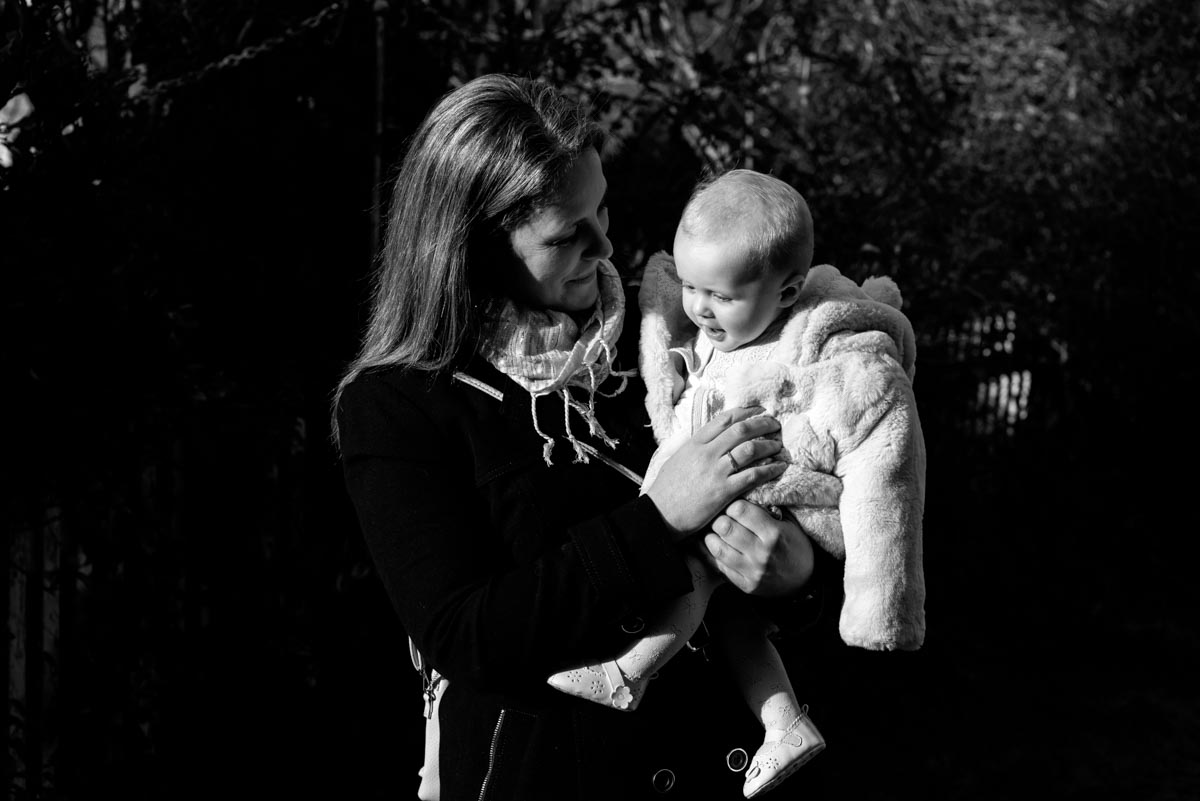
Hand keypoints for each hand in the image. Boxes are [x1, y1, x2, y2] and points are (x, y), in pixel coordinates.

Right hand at [645, 407, 786, 538]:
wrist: (659, 514)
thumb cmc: (667, 489)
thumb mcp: (678, 458)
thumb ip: (696, 447)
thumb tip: (712, 439)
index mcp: (695, 443)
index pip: (724, 419)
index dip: (746, 412)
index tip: (759, 410)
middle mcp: (707, 453)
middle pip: (741, 430)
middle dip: (762, 424)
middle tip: (775, 424)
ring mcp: (715, 471)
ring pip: (750, 449)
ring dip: (768, 445)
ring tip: (778, 445)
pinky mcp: (723, 491)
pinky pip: (752, 475)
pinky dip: (769, 469)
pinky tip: (779, 467)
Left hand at [701, 500, 814, 596]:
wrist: (805, 581)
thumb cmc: (795, 546)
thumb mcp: (788, 523)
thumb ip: (767, 510)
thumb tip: (742, 492)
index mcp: (774, 533)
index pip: (740, 510)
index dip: (733, 505)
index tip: (734, 507)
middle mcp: (762, 553)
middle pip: (725, 527)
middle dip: (720, 519)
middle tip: (722, 518)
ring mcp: (752, 571)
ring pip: (717, 548)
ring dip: (712, 536)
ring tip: (716, 532)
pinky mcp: (745, 585)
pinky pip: (719, 566)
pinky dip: (711, 554)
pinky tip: (713, 546)